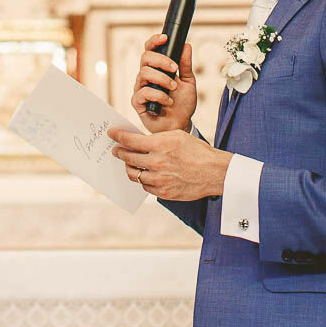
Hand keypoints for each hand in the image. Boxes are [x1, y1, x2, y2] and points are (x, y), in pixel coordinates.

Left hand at [108, 125, 231, 200]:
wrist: (214, 172)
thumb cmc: (197, 151)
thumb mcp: (176, 136)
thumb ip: (156, 139)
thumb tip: (138, 140)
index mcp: (159, 145)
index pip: (130, 141)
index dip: (118, 136)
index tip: (111, 134)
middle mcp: (157, 163)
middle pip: (128, 158)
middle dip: (119, 152)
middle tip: (116, 150)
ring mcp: (159, 180)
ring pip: (134, 174)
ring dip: (129, 167)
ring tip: (129, 163)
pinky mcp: (164, 193)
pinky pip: (145, 186)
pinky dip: (143, 179)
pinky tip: (145, 174)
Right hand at [132, 35, 196, 132]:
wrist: (180, 125)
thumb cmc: (182, 104)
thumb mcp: (188, 82)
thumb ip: (185, 65)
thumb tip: (186, 45)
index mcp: (156, 68)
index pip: (150, 49)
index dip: (154, 41)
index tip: (165, 38)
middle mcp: (146, 76)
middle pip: (145, 57)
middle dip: (161, 60)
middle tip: (174, 68)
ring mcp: (140, 88)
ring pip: (144, 73)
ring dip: (162, 79)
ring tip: (173, 88)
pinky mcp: (137, 102)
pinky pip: (143, 93)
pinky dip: (158, 95)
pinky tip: (168, 101)